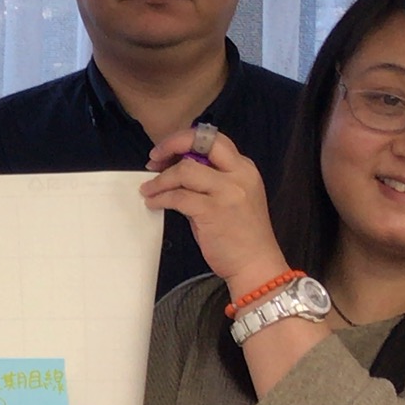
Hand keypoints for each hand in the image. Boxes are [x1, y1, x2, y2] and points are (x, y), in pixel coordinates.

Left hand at [137, 125, 286, 301]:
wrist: (256, 264)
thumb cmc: (242, 235)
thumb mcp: (231, 199)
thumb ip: (208, 182)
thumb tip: (175, 173)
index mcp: (244, 168)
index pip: (213, 139)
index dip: (185, 140)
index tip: (166, 152)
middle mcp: (239, 174)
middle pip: (201, 143)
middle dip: (172, 145)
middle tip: (154, 159)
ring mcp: (227, 192)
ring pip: (185, 170)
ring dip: (160, 180)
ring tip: (148, 190)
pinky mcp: (213, 211)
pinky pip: (178, 197)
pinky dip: (161, 198)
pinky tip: (154, 203)